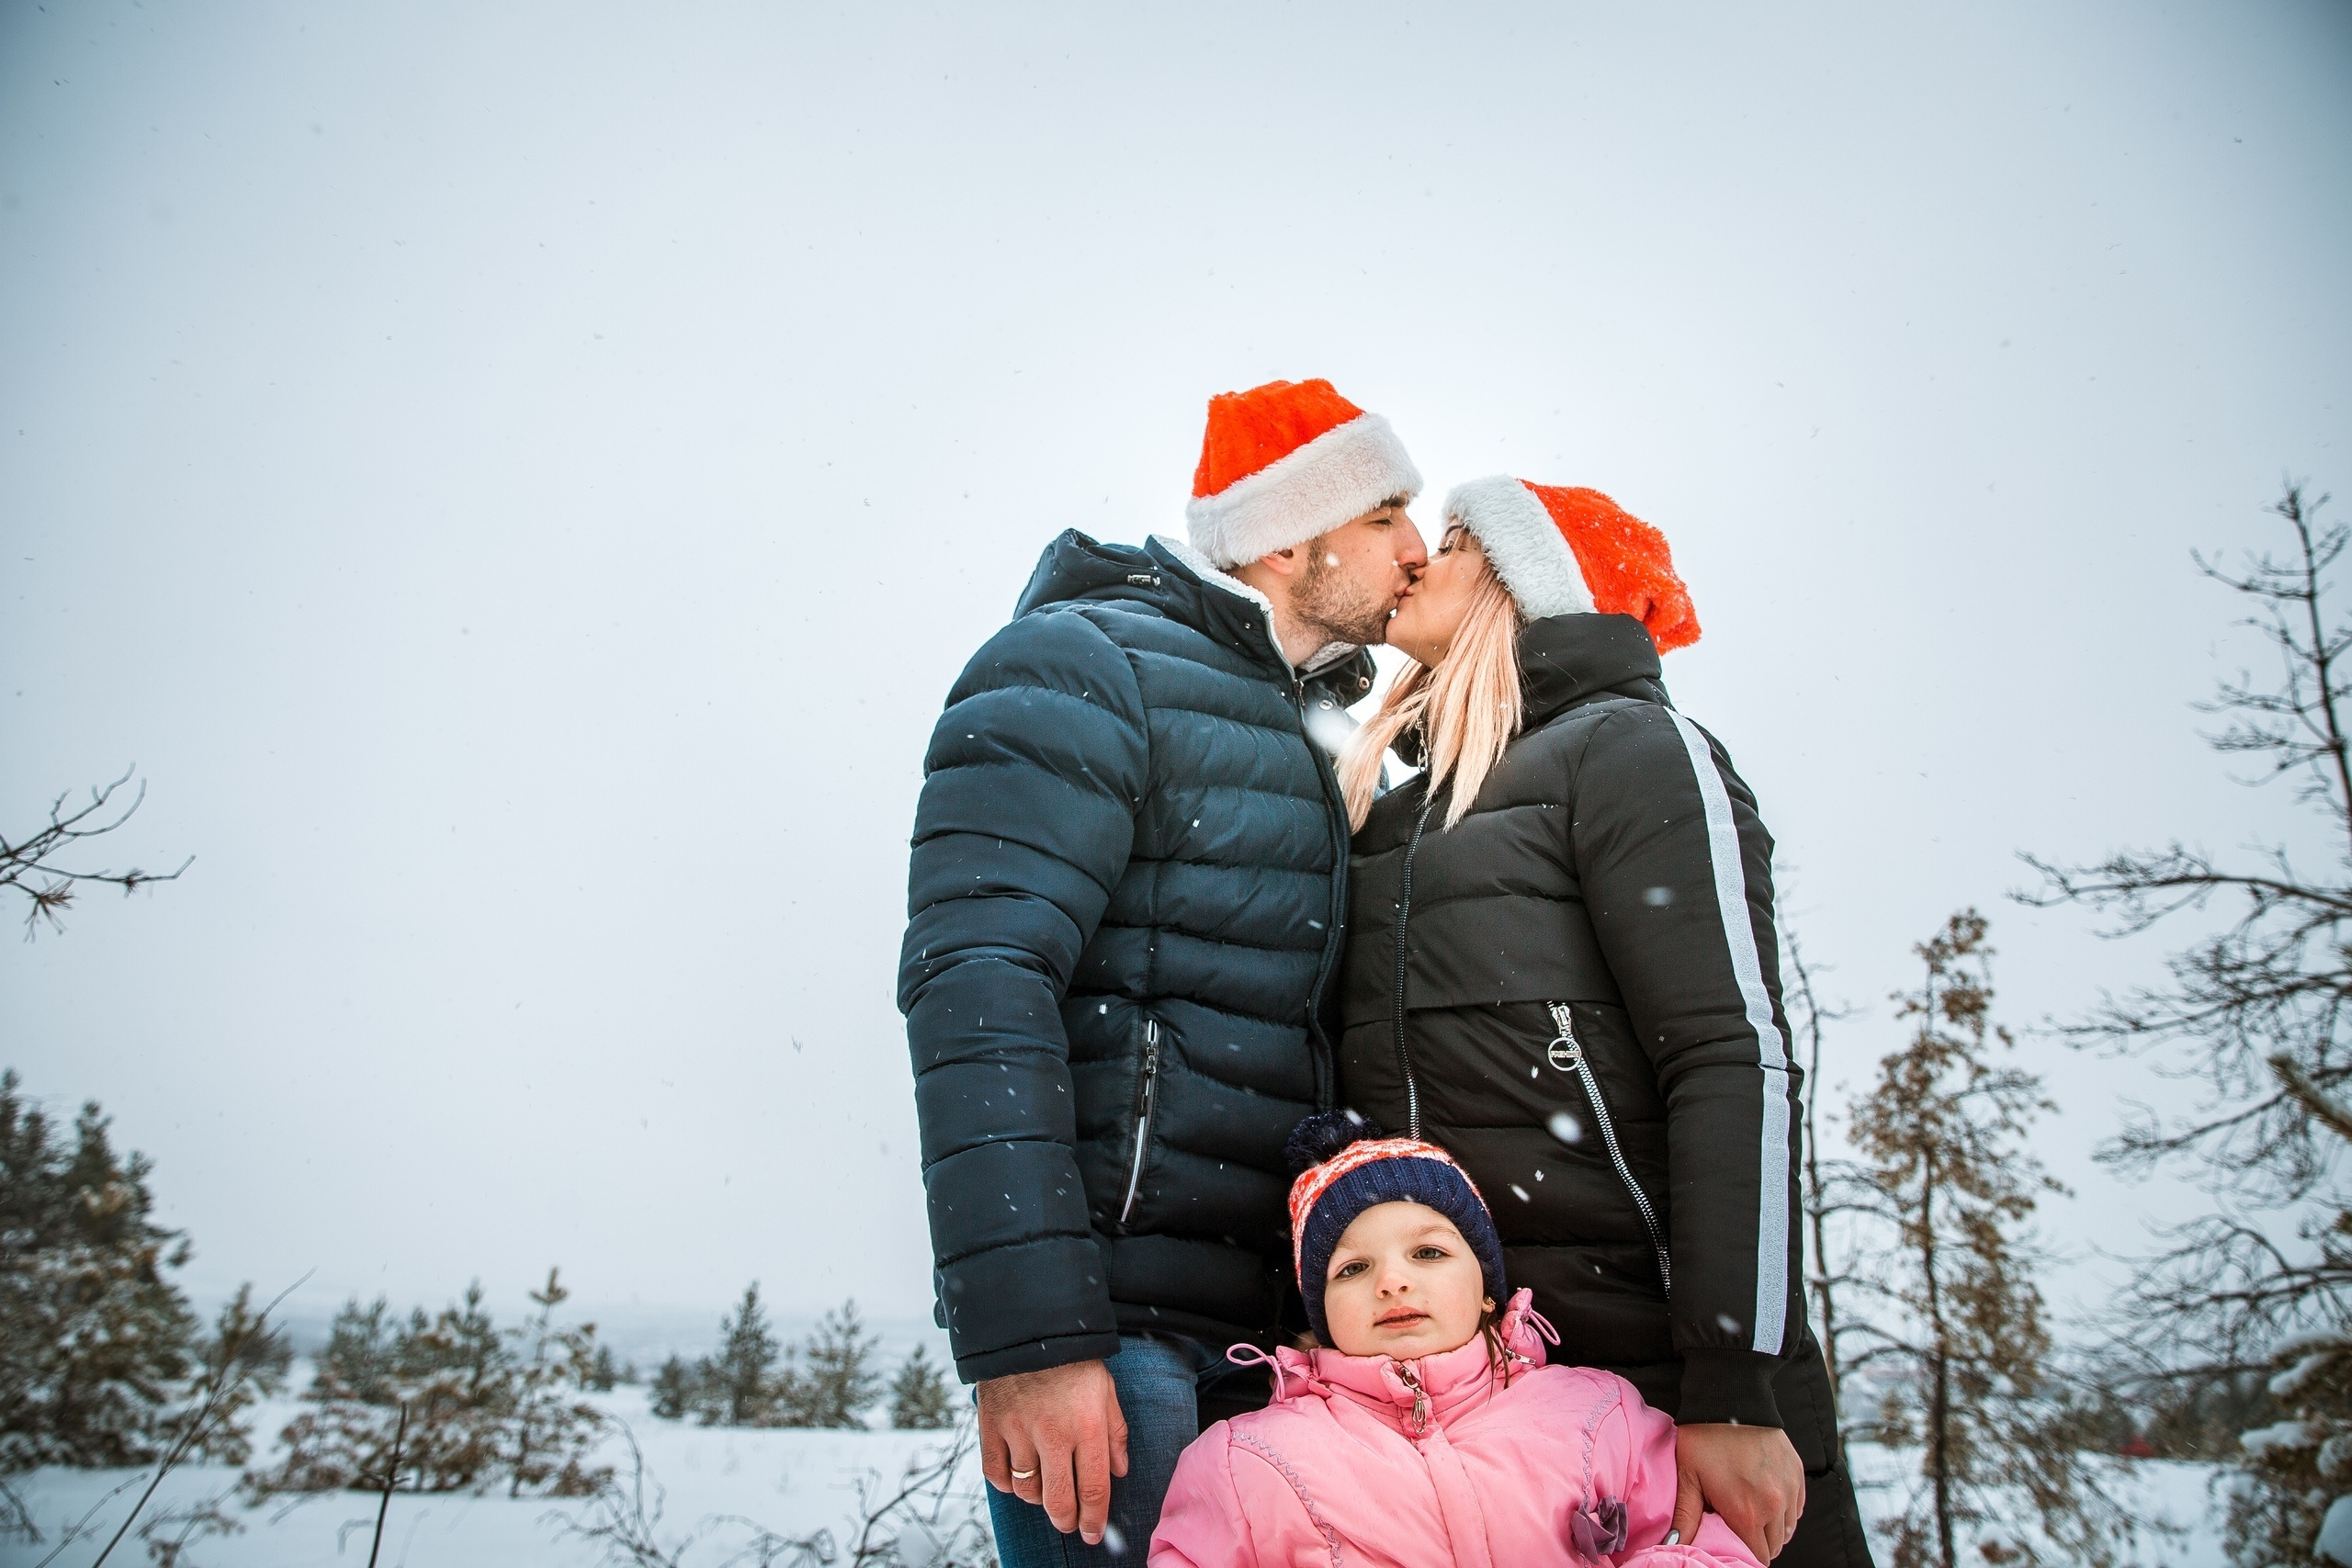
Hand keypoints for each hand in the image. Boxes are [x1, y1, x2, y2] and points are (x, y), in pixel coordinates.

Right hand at [977, 1360, 1129, 1545]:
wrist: (1028, 1326)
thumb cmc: (1073, 1360)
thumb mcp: (1105, 1389)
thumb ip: (1115, 1432)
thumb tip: (1119, 1472)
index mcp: (1086, 1425)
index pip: (1092, 1489)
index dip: (1094, 1520)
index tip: (1091, 1533)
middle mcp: (1052, 1433)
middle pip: (1058, 1500)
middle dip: (1066, 1521)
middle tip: (1069, 1523)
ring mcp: (1018, 1430)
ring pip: (1026, 1490)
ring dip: (1037, 1497)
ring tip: (1045, 1486)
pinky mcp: (990, 1424)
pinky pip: (995, 1474)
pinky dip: (1007, 1482)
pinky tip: (1018, 1474)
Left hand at [1670, 1423, 1804, 1561]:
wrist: (1731, 1398)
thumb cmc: (1705, 1439)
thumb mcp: (1689, 1478)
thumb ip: (1685, 1518)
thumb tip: (1672, 1546)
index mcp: (1746, 1514)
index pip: (1758, 1556)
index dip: (1745, 1554)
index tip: (1734, 1543)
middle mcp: (1774, 1506)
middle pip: (1774, 1546)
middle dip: (1758, 1542)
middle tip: (1739, 1527)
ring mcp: (1789, 1489)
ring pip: (1788, 1528)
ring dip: (1774, 1528)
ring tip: (1753, 1514)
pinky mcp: (1798, 1473)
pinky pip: (1798, 1507)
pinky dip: (1786, 1509)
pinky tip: (1768, 1499)